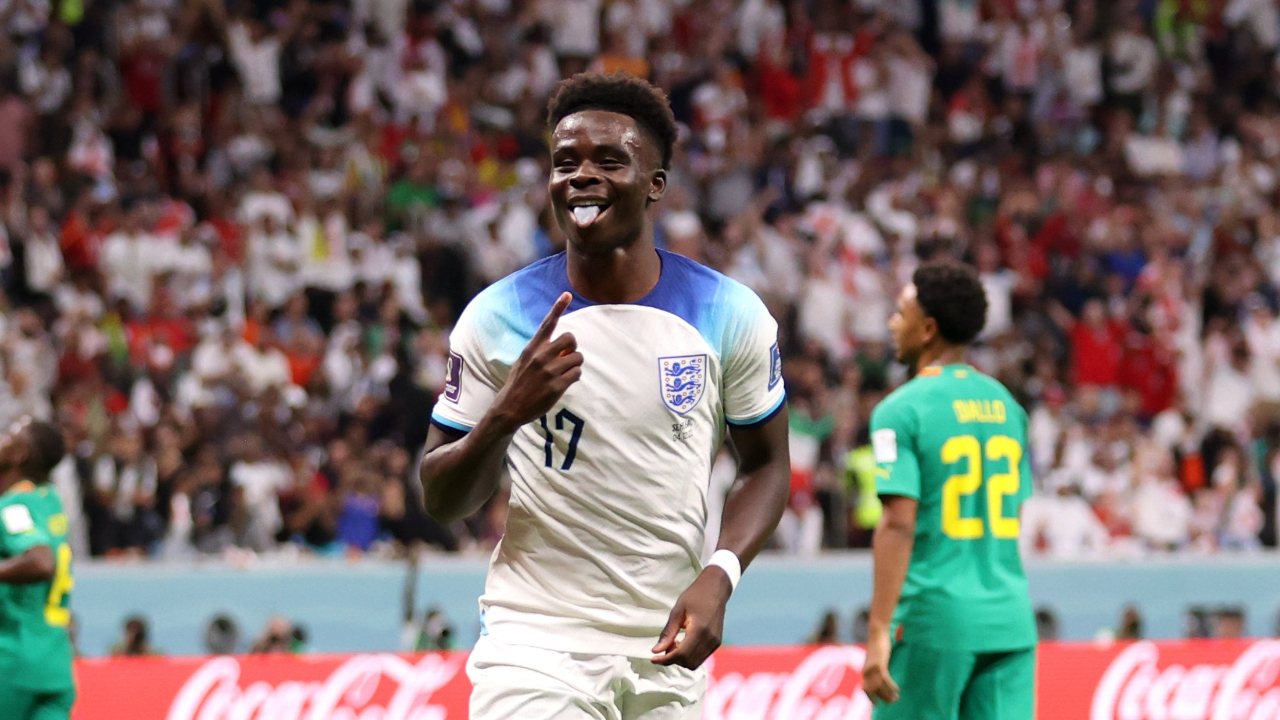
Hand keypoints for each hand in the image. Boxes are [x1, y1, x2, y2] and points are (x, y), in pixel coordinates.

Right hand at [490, 292, 582, 432]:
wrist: (509, 408)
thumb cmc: (519, 383)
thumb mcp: (523, 361)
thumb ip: (540, 351)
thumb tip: (562, 348)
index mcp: (532, 348)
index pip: (547, 323)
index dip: (558, 307)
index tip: (567, 294)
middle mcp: (541, 356)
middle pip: (571, 338)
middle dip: (573, 347)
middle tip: (567, 357)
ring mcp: (549, 371)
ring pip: (577, 358)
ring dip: (574, 365)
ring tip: (564, 373)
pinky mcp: (556, 386)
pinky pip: (577, 373)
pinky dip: (575, 376)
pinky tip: (566, 382)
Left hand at [651, 567, 731, 669]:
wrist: (715, 589)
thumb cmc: (694, 596)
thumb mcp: (677, 611)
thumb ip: (668, 633)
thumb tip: (656, 651)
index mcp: (699, 630)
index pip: (681, 654)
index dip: (665, 659)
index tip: (653, 658)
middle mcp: (710, 639)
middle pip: (688, 662)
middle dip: (673, 659)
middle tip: (665, 646)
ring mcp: (715, 642)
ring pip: (695, 663)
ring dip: (681, 659)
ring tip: (674, 643)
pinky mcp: (717, 642)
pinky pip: (701, 657)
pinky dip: (689, 656)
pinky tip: (683, 643)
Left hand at [862, 627, 898, 704]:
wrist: (877, 632)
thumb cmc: (877, 644)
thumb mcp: (875, 658)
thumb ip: (876, 667)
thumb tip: (881, 674)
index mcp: (865, 670)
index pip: (865, 688)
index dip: (870, 697)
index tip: (877, 704)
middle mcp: (866, 671)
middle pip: (873, 690)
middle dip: (883, 698)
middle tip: (893, 702)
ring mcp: (872, 668)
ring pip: (879, 687)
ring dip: (888, 694)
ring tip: (896, 698)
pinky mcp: (879, 664)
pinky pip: (885, 680)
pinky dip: (891, 686)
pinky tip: (897, 689)